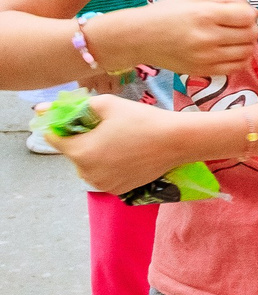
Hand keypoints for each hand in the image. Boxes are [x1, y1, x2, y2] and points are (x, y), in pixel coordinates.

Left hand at [49, 98, 208, 199]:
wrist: (177, 141)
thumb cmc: (142, 119)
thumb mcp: (108, 103)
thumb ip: (75, 106)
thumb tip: (43, 109)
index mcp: (80, 151)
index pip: (54, 138)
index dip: (62, 125)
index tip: (77, 118)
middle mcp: (86, 173)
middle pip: (72, 153)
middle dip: (81, 140)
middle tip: (104, 128)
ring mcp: (102, 184)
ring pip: (87, 166)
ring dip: (94, 154)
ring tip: (116, 141)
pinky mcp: (117, 190)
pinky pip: (102, 176)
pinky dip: (108, 166)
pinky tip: (125, 155)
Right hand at [106, 0, 257, 77]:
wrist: (138, 37)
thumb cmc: (166, 13)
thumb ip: (226, 1)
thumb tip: (253, 11)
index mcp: (205, 14)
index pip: (248, 16)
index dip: (249, 14)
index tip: (241, 14)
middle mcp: (207, 37)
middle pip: (250, 35)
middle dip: (250, 28)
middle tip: (238, 26)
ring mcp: (206, 57)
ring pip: (247, 52)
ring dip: (247, 44)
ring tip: (235, 39)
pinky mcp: (203, 71)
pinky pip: (236, 68)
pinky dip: (240, 59)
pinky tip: (230, 52)